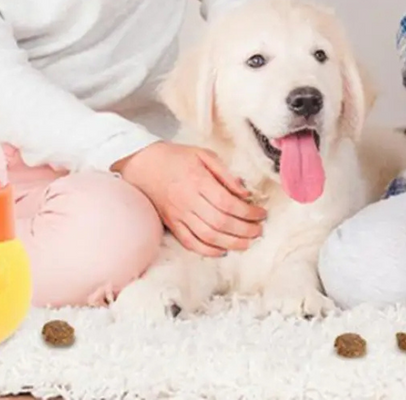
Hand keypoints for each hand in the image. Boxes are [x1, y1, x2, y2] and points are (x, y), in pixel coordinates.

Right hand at [112, 141, 266, 256]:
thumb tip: (245, 192)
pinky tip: (222, 250)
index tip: (261, 213)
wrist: (143, 164)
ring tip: (247, 242)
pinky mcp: (171, 223)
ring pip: (208, 236)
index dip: (249, 212)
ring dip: (232, 243)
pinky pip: (190, 243)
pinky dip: (208, 251)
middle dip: (245, 230)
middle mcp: (188, 200)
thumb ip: (225, 172)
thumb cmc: (176, 157)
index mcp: (197, 180)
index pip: (228, 202)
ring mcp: (178, 214)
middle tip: (259, 230)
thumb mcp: (202, 154)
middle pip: (221, 222)